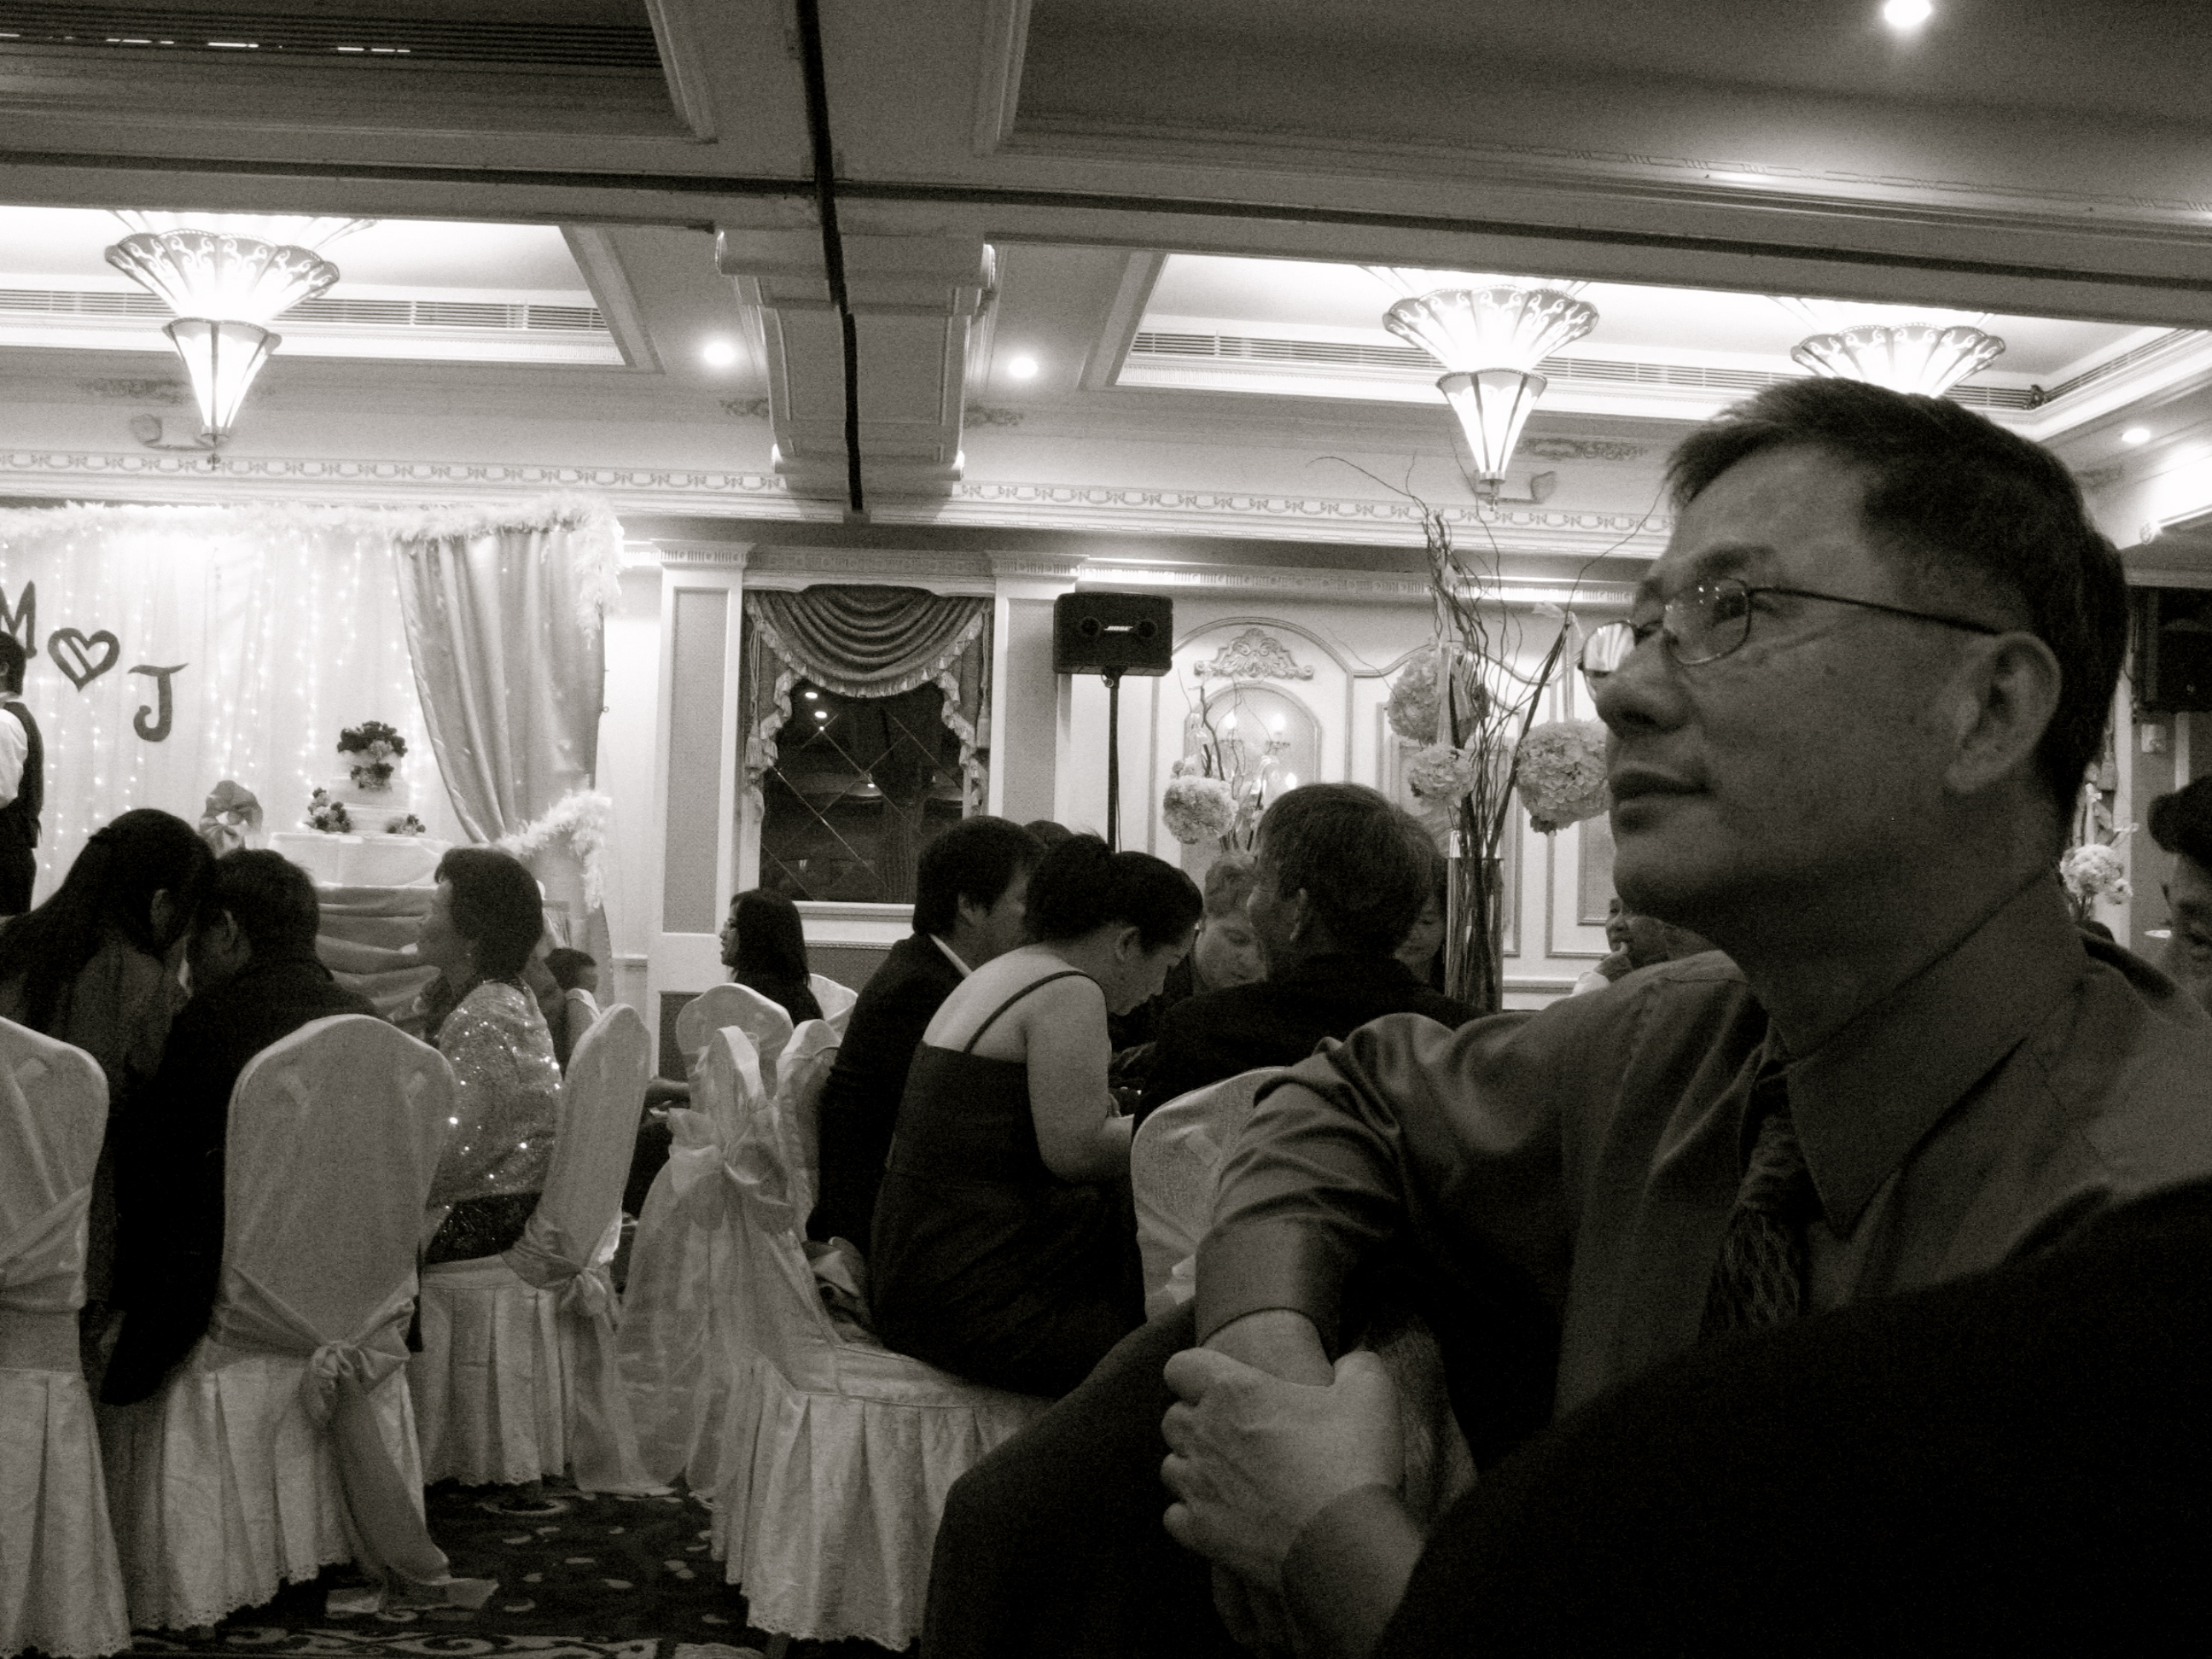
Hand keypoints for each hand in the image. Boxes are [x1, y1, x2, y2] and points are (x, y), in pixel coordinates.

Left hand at [1160, 1346, 1402, 1590]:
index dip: (1198, 1373)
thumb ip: (1354, 1366)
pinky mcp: (1200, 1531)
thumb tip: (1346, 1364)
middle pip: (1172, 1417)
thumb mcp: (1370, 1393)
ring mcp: (1198, 1486)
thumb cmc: (1354, 1461)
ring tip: (1230, 1476)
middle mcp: (1204, 1433)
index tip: (1220, 1385)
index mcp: (1233, 1390)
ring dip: (1193, 1467)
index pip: (1180, 1366)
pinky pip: (1175, 1516)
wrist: (1346, 1542)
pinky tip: (1223, 1514)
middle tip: (1236, 1432)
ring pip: (1171, 1466)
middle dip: (1196, 1421)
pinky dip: (1193, 1514)